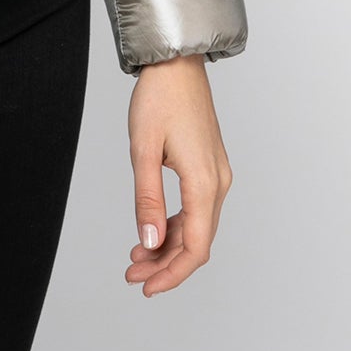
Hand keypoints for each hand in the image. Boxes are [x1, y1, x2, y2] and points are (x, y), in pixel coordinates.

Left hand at [124, 53, 232, 296]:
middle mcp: (218, 184)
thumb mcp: (143, 149)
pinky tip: (152, 230)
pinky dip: (174, 225)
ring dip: (168, 246)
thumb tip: (148, 242)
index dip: (172, 274)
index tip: (146, 288)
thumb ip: (146, 198)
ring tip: (136, 256)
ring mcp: (216, 174)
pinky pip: (196, 208)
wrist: (176, 63)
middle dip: (165, 264)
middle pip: (197, 242)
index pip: (196, 248)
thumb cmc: (159, 98)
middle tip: (132, 274)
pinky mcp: (209, 166)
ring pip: (197, 227)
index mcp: (205, 184)